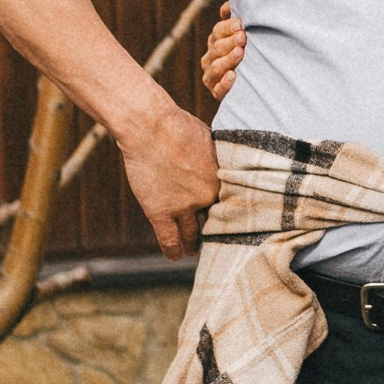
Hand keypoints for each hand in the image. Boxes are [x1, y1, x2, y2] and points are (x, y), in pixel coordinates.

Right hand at [117, 94, 219, 260]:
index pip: (234, 208)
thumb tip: (228, 166)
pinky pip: (169, 239)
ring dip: (193, 243)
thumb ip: (219, 160)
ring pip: (191, 234)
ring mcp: (183, 207)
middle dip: (216, 232)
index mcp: (224, 180)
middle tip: (218, 241)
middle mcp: (208, 198)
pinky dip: (172, 250)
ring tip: (194, 248)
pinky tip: (175, 257)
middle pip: (215, 223)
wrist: (150, 125)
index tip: (233, 223)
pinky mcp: (160, 212)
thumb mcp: (211, 141)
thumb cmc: (179, 125)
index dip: (231, 216)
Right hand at [201, 0, 245, 102]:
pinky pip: (218, 89)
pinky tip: (233, 76)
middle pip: (216, 48)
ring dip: (228, 59)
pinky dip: (225, 83)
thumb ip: (234, 21)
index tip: (241, 24)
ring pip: (216, 67)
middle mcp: (210, 59)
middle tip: (243, 37)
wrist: (254, 86)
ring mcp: (212, 76)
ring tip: (240, 53)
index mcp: (215, 42)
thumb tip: (228, 5)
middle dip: (230, 42)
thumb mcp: (242, 37)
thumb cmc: (249, 55)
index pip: (217, 32)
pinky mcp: (217, 93)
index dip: (228, 27)